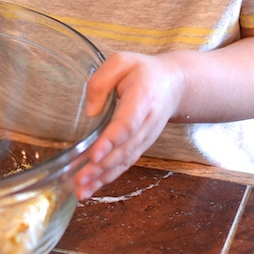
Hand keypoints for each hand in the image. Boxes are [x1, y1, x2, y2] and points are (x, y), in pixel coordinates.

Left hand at [74, 51, 183, 199]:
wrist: (173, 84)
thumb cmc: (143, 71)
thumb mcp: (121, 61)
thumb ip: (101, 81)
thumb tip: (90, 112)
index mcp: (143, 98)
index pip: (127, 123)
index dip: (111, 141)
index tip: (94, 155)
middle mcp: (147, 123)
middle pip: (125, 149)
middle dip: (101, 167)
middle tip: (79, 180)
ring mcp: (146, 137)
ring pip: (125, 161)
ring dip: (102, 178)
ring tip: (81, 191)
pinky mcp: (141, 146)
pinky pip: (126, 163)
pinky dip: (108, 177)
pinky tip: (91, 187)